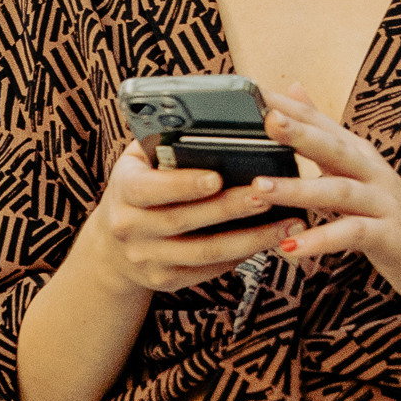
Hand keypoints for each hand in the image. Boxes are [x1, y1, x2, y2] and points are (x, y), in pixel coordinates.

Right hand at [80, 140, 287, 302]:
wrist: (113, 246)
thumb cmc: (142, 186)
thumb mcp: (141, 161)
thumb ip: (166, 142)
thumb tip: (210, 118)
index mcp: (124, 189)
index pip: (150, 188)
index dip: (183, 184)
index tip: (217, 176)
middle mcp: (129, 227)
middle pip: (184, 220)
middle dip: (229, 209)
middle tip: (268, 195)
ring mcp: (147, 259)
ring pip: (204, 252)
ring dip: (250, 239)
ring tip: (287, 224)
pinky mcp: (165, 281)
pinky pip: (209, 270)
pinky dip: (242, 256)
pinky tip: (270, 240)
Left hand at [257, 91, 400, 315]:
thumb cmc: (388, 215)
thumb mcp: (356, 170)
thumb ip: (323, 134)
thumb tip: (295, 88)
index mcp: (359, 155)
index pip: (321, 123)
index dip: (289, 107)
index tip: (253, 91)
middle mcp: (373, 172)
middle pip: (334, 147)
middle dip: (300, 132)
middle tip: (266, 120)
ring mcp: (383, 203)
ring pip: (338, 191)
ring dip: (298, 189)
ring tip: (260, 188)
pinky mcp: (389, 236)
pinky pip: (351, 235)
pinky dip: (321, 240)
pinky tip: (291, 247)